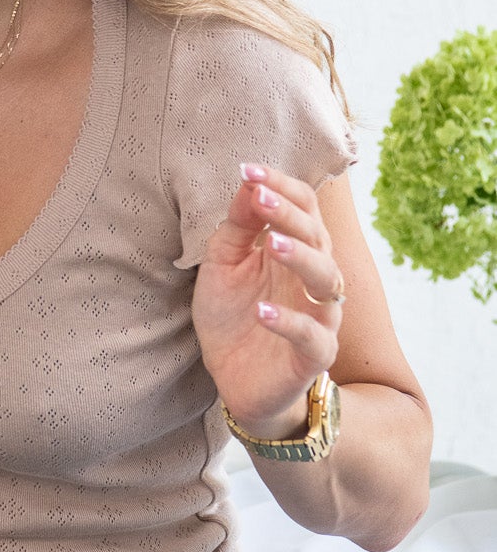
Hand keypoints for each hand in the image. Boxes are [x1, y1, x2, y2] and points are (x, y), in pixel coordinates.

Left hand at [192, 163, 344, 434]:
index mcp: (295, 250)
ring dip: (302, 259)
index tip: (248, 170)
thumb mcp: (224, 265)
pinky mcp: (314, 356)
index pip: (302, 208)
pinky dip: (289, 323)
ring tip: (273, 245)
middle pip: (317, 237)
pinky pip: (313, 336)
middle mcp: (313, 278)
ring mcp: (319, 316)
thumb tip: (248, 182)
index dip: (280, 187)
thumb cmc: (234, 316)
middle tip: (260, 198)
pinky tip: (263, 312)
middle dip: (289, 215)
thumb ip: (238, 227)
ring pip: (327, 280)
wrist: (234, 380)